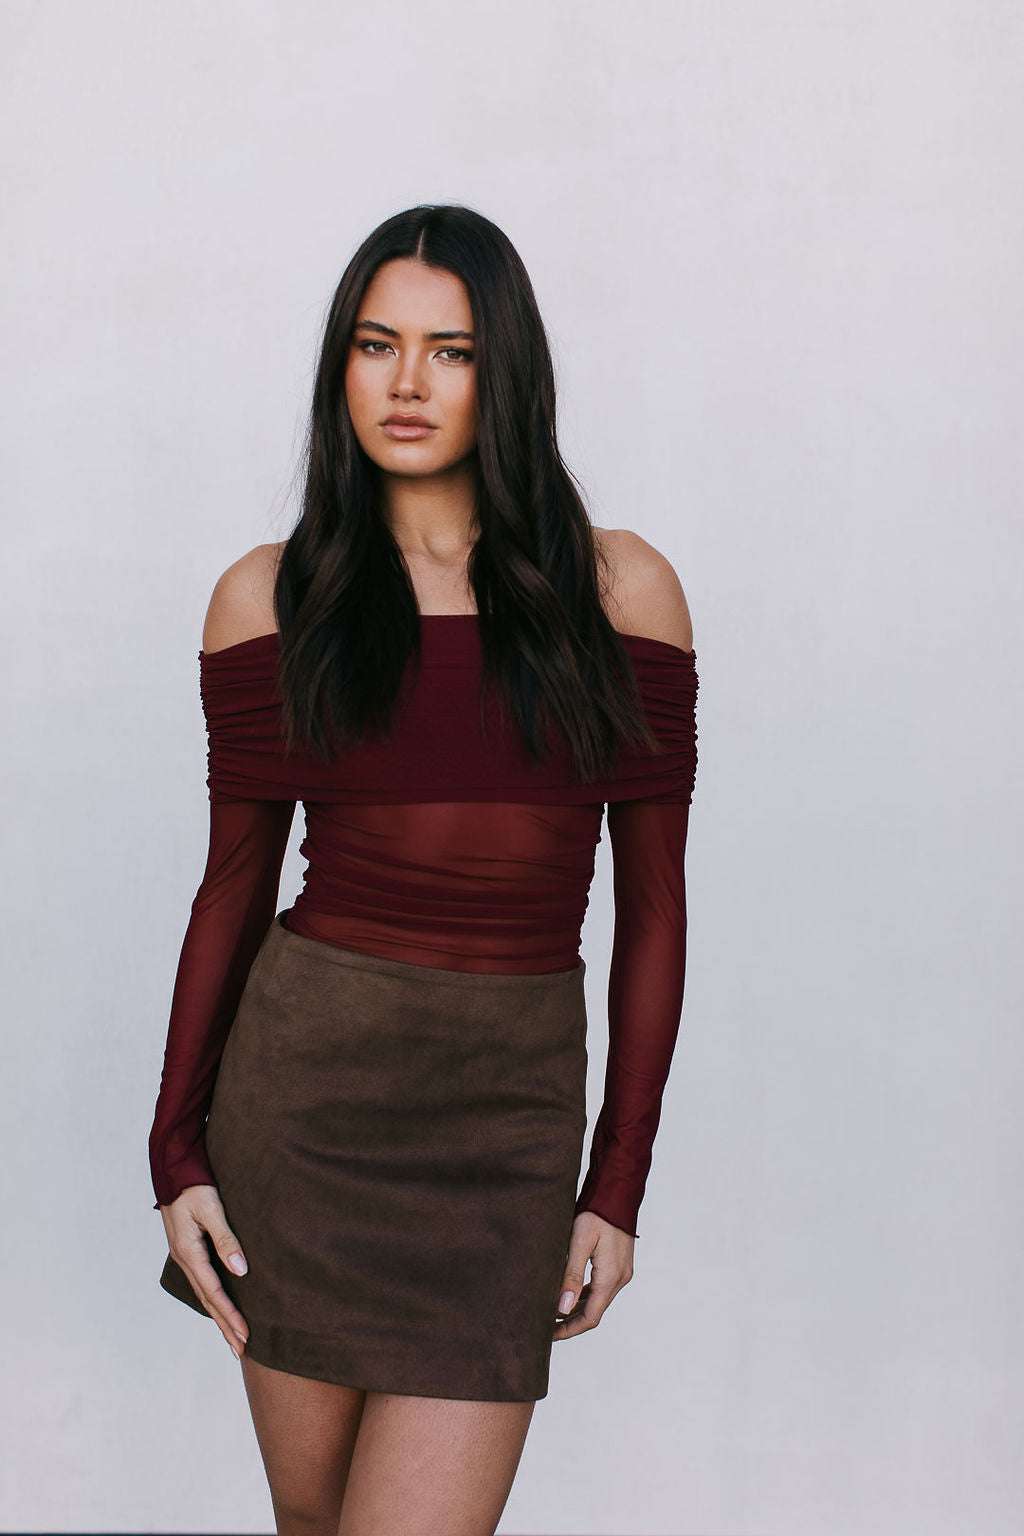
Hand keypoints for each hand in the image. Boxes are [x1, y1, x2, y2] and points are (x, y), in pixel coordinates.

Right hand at [159, 1184, 249, 1358]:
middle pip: (208, 1301)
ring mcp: (184, 1256)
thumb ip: (226, 1239)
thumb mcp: (211, 1208)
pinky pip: (202, 1282)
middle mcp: (185, 1259)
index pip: (214, 1292)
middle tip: (242, 1351)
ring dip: (219, 1317)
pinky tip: (220, 1307)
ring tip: (233, 1338)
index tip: (246, 1335)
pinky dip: (213, 1299)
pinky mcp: (188, 1250)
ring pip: (204, 1294)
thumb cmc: (194, 1185)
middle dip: (225, 1326)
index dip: (231, 1315)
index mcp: (189, 1253)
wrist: (173, 1168)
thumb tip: (241, 1271)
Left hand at [552, 1209, 634, 1339]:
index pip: (590, 1317)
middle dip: (570, 1321)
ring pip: (598, 1300)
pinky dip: (585, 1295)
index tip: (548, 1334)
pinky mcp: (619, 1264)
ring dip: (577, 1309)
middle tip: (544, 1325)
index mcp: (610, 1277)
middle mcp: (620, 1278)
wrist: (617, 1192)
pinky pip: (601, 1288)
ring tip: (552, 1312)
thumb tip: (562, 1308)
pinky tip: (569, 1293)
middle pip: (594, 1312)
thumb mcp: (579, 1242)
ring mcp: (621, 1272)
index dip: (569, 1329)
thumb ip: (571, 1275)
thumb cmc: (596, 1213)